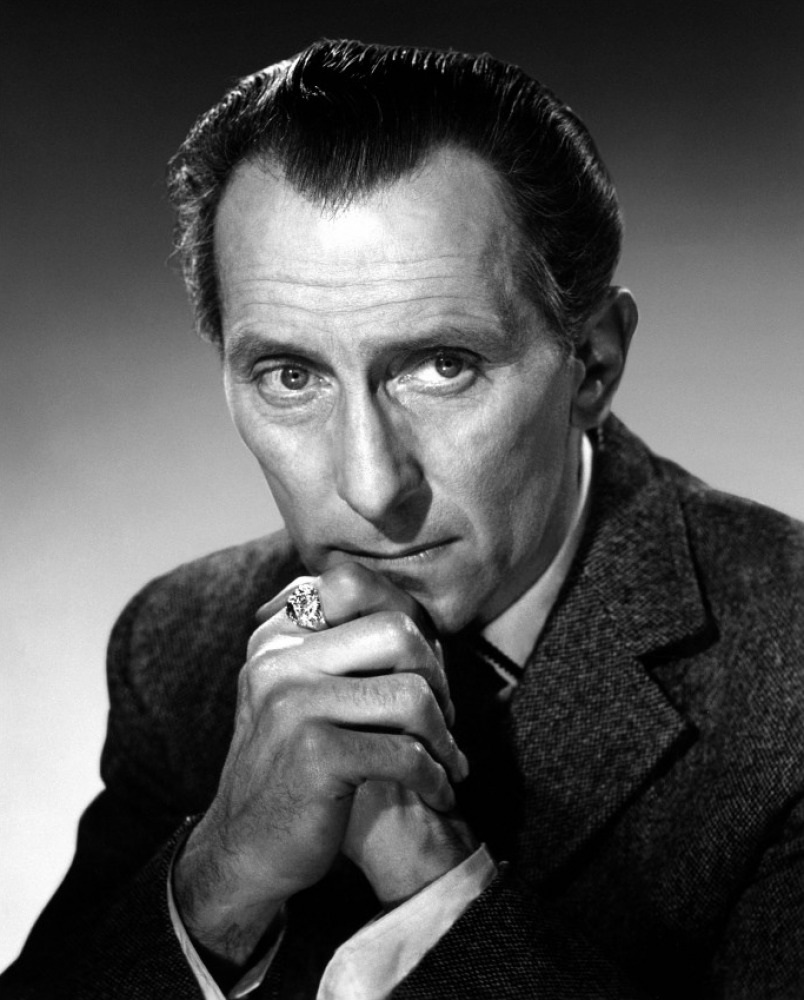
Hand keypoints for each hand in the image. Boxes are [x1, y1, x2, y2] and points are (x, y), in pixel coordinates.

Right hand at [172, 563, 466, 966]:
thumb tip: (417, 612)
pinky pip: (407, 753)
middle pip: (397, 631)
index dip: (405, 618)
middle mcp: (278, 659)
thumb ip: (339, 646)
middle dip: (437, 678)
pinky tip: (438, 793)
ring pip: (412, 694)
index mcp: (276, 636)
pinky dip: (436, 778)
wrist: (245, 851)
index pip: (354, 583)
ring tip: (447, 759)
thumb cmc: (292, 766)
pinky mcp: (314, 754)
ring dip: (443, 735)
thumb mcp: (300, 692)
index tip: (422, 668)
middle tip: (443, 719)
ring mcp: (292, 704)